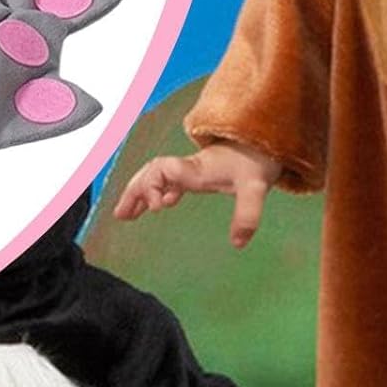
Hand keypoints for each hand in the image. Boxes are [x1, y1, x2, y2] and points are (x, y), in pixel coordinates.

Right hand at [114, 142, 282, 247]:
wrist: (265, 143)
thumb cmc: (257, 162)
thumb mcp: (255, 188)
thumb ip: (247, 215)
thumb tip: (238, 243)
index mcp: (195, 168)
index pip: (162, 169)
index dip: (152, 185)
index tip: (159, 207)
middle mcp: (187, 167)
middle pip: (150, 173)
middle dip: (133, 192)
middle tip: (121, 215)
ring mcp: (190, 169)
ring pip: (154, 177)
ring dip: (138, 193)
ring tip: (125, 214)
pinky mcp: (196, 173)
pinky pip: (167, 180)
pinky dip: (155, 192)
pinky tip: (158, 206)